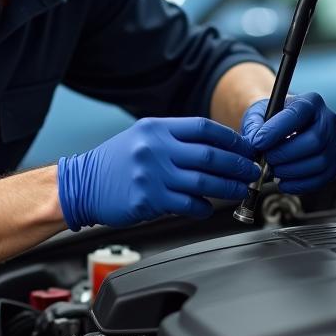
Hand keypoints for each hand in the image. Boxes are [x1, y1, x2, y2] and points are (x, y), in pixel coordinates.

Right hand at [57, 117, 260, 230]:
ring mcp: (152, 175)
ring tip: (241, 190)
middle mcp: (155, 149)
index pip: (205, 129)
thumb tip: (218, 148)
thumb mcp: (143, 138)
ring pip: (204, 182)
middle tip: (252, 171)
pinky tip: (208, 207)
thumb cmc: (115, 162)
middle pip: (211, 156)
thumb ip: (176, 140)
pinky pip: (188, 204)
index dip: (232, 139)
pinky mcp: (149, 200)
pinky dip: (204, 207)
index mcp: (157, 128)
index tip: (247, 148)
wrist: (82, 184)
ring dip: (229, 188)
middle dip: (238, 165)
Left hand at [241, 92, 335, 193]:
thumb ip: (254, 125)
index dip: (276, 130)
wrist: (282, 127)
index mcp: (311, 102)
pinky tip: (283, 182)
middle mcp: (328, 120)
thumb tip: (254, 142)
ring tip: (273, 169)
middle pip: (314, 141)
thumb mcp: (258, 114)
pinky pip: (322, 178)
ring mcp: (335, 143)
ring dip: (292, 171)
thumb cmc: (272, 119)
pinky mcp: (334, 163)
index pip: (297, 114)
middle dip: (285, 154)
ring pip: (320, 162)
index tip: (258, 142)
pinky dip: (300, 184)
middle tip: (266, 159)